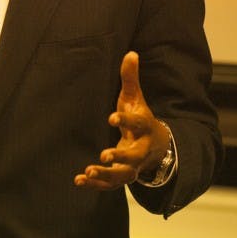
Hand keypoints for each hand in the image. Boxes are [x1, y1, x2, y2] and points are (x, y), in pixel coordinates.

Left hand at [74, 51, 169, 190]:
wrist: (157, 146)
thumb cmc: (140, 117)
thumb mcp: (136, 98)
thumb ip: (131, 78)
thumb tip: (130, 52)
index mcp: (144, 127)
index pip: (137, 123)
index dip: (125, 120)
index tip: (111, 118)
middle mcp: (141, 149)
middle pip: (134, 155)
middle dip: (120, 156)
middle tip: (104, 155)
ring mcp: (133, 165)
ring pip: (123, 175)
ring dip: (106, 175)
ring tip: (88, 172)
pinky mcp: (123, 176)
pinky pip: (111, 185)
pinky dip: (96, 185)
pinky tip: (79, 180)